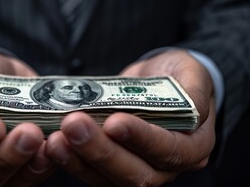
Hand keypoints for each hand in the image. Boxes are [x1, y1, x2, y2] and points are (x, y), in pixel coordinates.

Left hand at [46, 49, 215, 185]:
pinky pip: (93, 173)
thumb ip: (195, 90)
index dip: (142, 139)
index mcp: (193, 146)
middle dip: (102, 151)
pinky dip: (72, 161)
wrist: (159, 82)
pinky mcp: (113, 168)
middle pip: (136, 173)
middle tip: (73, 125)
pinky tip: (54, 144)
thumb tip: (192, 109)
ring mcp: (139, 170)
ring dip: (80, 159)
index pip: (169, 150)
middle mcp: (167, 166)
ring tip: (56, 139)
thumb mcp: (192, 73)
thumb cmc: (177, 77)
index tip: (114, 121)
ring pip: (109, 179)